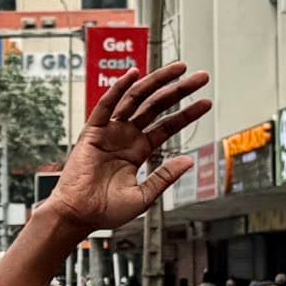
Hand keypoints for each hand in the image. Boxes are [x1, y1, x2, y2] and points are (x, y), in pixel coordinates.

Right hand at [42, 63, 209, 238]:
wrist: (78, 216)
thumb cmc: (106, 211)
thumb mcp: (144, 196)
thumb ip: (165, 177)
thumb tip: (189, 160)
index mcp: (138, 151)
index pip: (167, 126)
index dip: (187, 114)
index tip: (207, 103)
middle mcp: (126, 136)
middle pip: (156, 106)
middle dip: (179, 90)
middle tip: (201, 77)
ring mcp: (109, 132)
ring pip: (136, 99)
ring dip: (156, 81)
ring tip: (179, 69)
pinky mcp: (92, 132)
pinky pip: (105, 106)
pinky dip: (118, 88)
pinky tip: (133, 74)